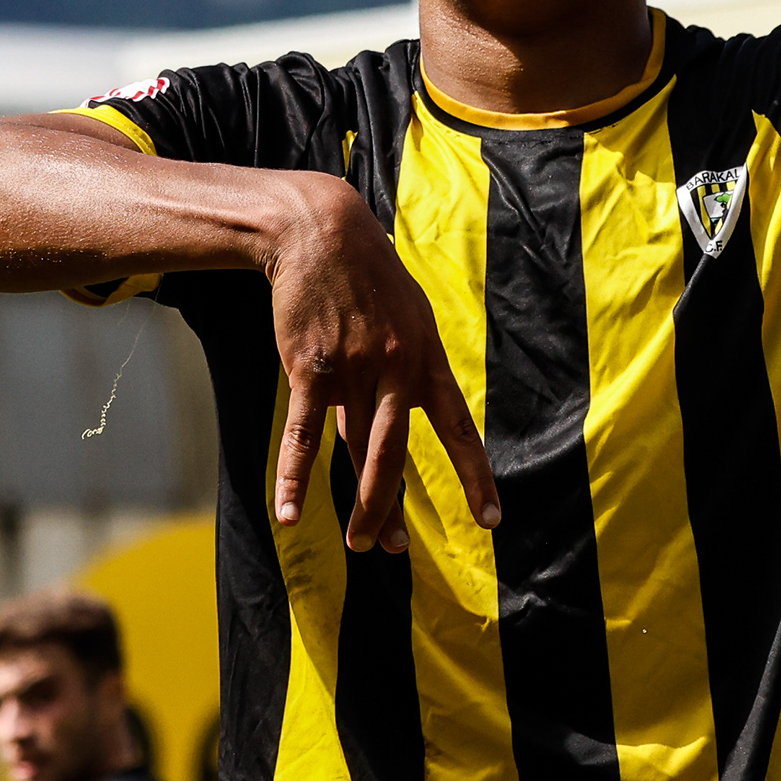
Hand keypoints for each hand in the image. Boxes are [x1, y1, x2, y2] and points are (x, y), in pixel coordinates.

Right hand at [264, 173, 498, 552]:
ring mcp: (352, 371)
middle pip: (397, 454)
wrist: (321, 231)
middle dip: (395, 507)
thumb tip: (404, 416)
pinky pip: (304, 436)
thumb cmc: (368, 275)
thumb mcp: (409, 313)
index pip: (459, 429)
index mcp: (427, 358)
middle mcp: (396, 369)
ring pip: (356, 453)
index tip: (491, 521)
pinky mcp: (309, 370)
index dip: (476, 477)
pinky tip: (289, 514)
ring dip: (363, 505)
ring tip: (363, 545)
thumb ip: (409, 366)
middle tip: (394, 549)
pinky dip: (294, 478)